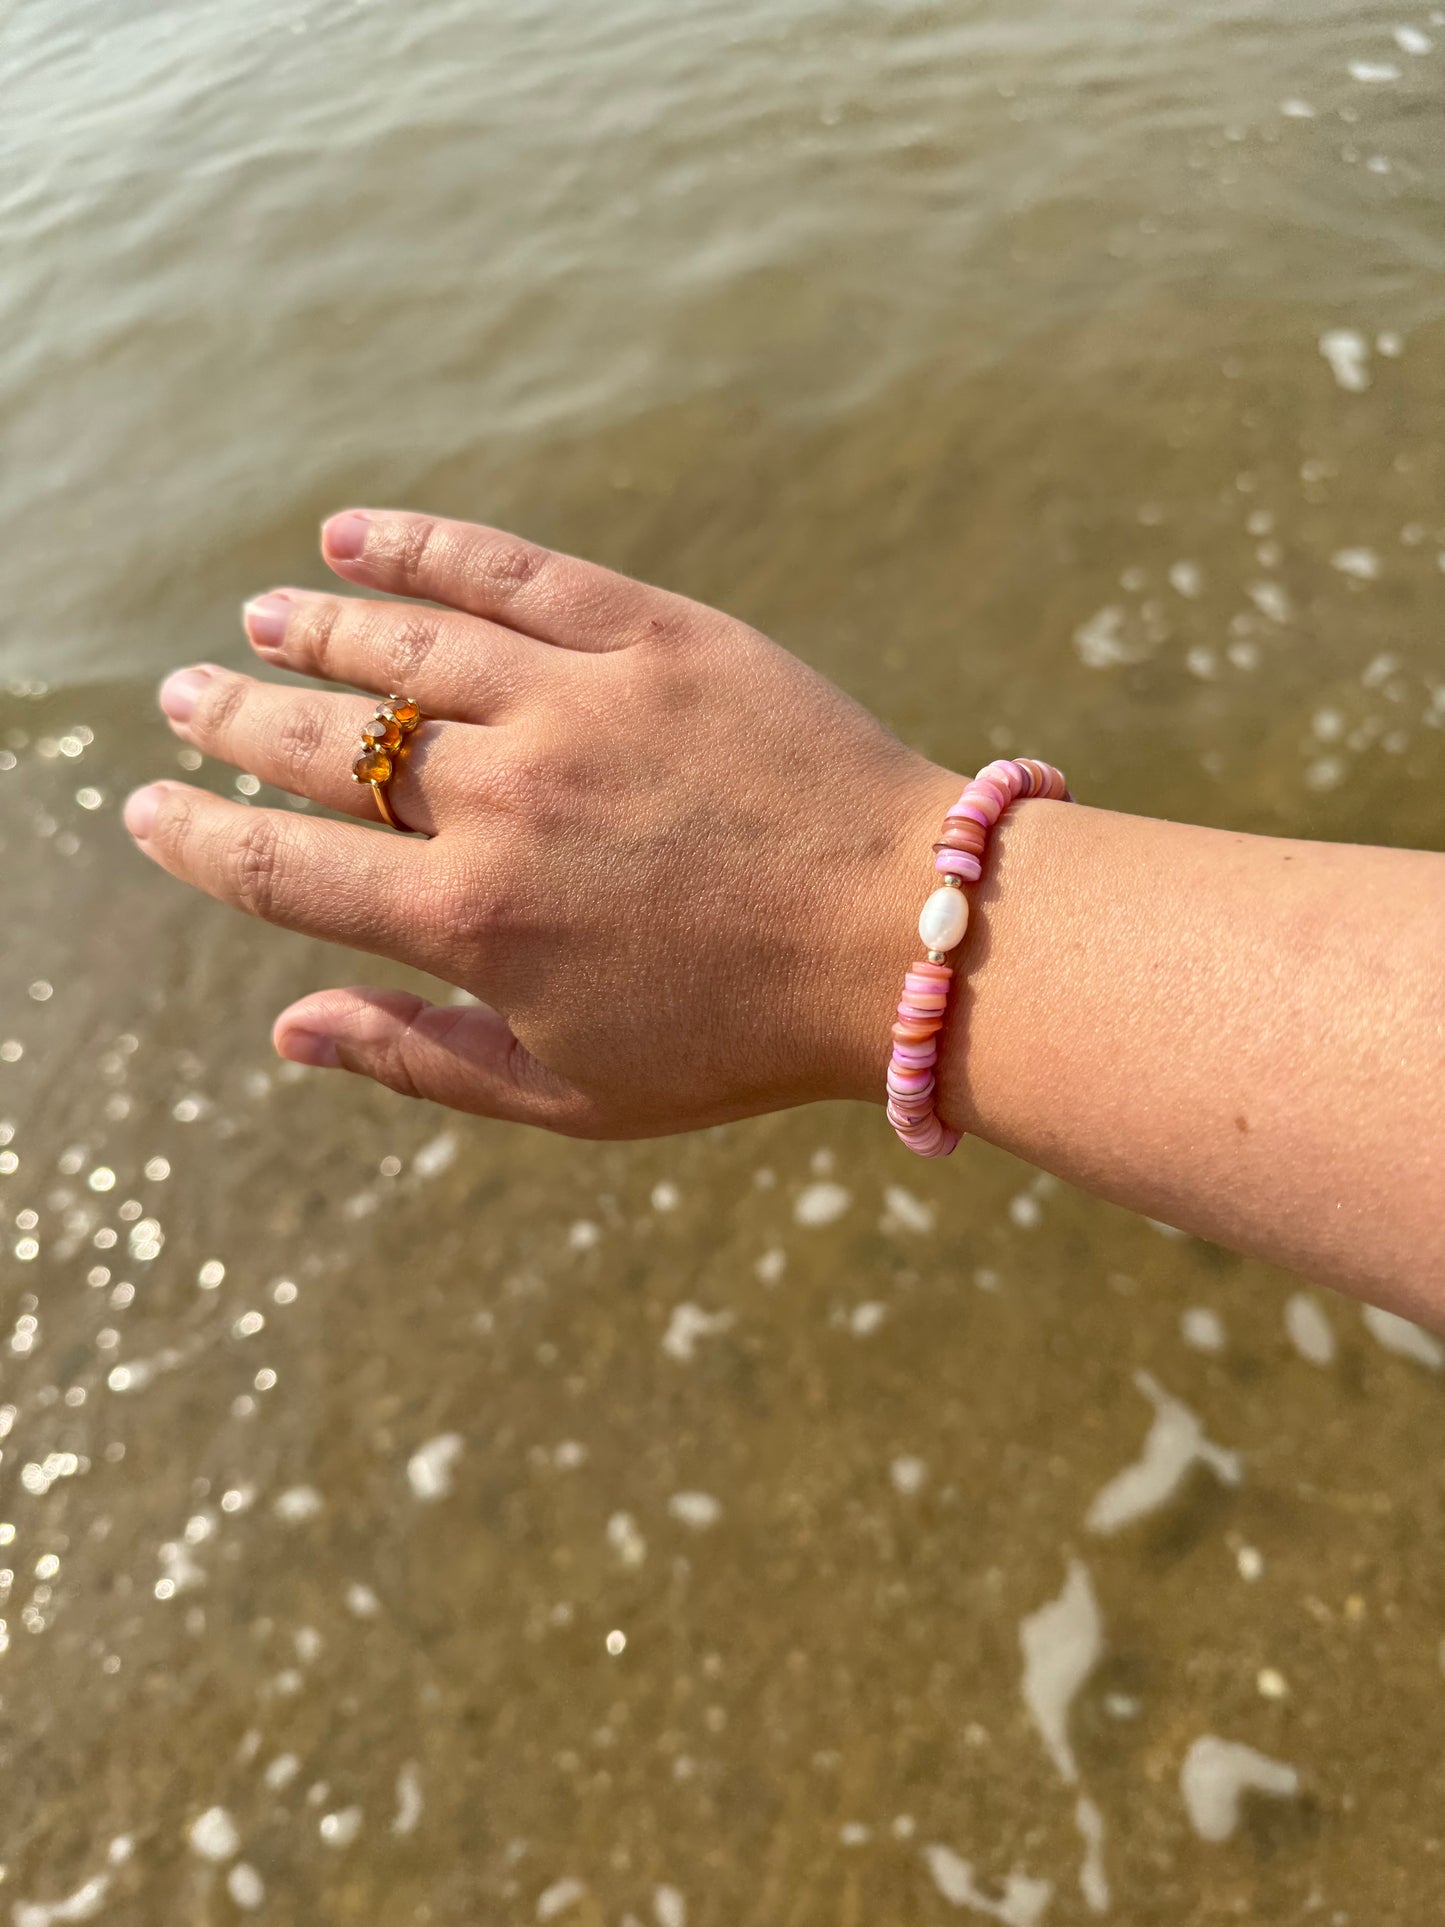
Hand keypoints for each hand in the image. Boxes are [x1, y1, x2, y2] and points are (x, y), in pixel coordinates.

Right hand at [126, 510, 955, 1136]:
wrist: (906, 936)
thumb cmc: (742, 1036)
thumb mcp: (576, 1093)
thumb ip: (421, 1058)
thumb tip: (285, 1026)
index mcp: (474, 925)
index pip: (287, 867)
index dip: (201, 836)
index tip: (149, 808)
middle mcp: (505, 802)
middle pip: (324, 744)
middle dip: (234, 722)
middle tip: (185, 699)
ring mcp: (577, 705)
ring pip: (400, 645)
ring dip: (311, 628)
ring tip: (260, 618)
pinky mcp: (653, 636)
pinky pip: (506, 571)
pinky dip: (419, 546)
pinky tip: (353, 532)